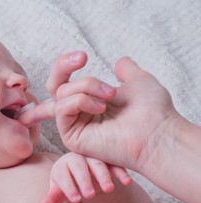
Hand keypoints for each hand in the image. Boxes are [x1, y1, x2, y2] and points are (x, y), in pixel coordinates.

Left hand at [42, 153, 131, 202]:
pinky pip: (115, 164)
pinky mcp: (108, 159)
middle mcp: (77, 158)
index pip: (63, 175)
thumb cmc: (69, 182)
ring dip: (104, 176)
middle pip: (80, 168)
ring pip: (98, 164)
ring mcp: (93, 157)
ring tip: (109, 190)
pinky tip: (127, 182)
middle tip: (89, 195)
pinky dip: (121, 172)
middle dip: (84, 181)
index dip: (68, 187)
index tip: (75, 200)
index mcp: (62, 165)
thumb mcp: (60, 189)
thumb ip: (54, 197)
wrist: (81, 170)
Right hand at [52, 52, 178, 170]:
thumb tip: (120, 62)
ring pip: (61, 93)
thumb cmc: (153, 111)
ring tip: (110, 95)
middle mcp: (79, 114)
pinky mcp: (71, 137)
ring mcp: (74, 126)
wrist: (157, 132)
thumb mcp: (138, 81)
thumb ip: (127, 71)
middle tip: (82, 58)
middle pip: (53, 86)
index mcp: (90, 102)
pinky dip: (80, 101)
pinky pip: (63, 108)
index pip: (65, 81)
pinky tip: (101, 107)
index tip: (83, 57)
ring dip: (86, 86)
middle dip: (62, 67)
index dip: (65, 65)